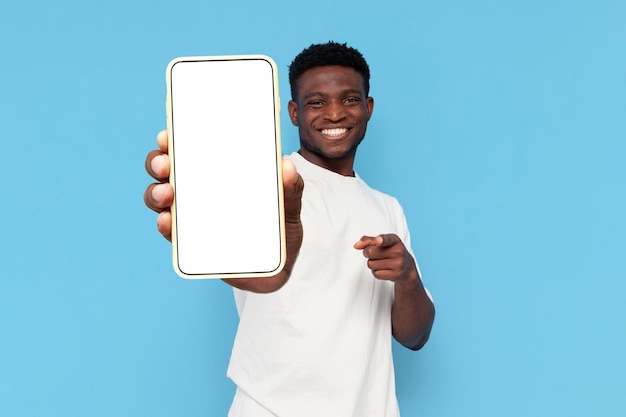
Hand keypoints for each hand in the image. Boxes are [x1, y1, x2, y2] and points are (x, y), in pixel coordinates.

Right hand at [143, 130, 304, 271]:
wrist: (279, 268)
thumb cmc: (280, 229)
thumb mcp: (290, 206)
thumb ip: (291, 188)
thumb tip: (287, 167)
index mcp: (219, 173)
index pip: (190, 149)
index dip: (173, 140)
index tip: (167, 135)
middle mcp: (198, 191)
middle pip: (166, 171)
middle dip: (158, 163)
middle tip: (164, 164)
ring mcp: (192, 217)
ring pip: (160, 199)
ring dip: (155, 193)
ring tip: (165, 193)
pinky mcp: (191, 244)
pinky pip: (171, 233)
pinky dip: (165, 225)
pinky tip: (167, 220)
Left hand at [354, 234, 417, 285]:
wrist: (407, 267)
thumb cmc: (391, 252)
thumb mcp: (383, 242)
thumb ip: (369, 240)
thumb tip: (356, 245)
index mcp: (395, 240)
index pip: (388, 239)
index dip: (382, 239)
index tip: (378, 240)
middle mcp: (398, 251)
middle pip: (370, 252)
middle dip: (367, 253)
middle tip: (373, 253)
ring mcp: (398, 264)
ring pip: (371, 264)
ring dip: (371, 263)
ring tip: (381, 261)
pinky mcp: (396, 275)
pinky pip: (376, 274)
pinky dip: (375, 272)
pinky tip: (383, 269)